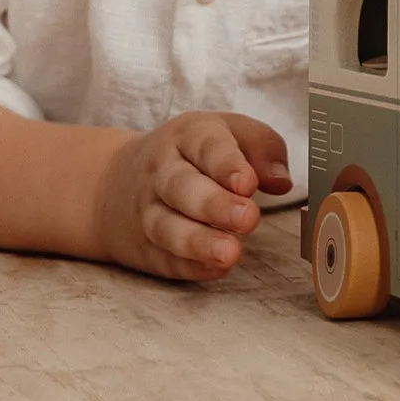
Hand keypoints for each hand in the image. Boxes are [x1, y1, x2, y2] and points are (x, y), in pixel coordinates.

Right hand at [93, 111, 291, 280]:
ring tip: (231, 253)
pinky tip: (215, 268)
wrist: (119, 178)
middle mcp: (162, 171)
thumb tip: (281, 180)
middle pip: (182, 187)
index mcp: (188, 135)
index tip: (249, 184)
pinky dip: (189, 266)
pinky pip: (164, 258)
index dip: (227, 165)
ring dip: (199, 242)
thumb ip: (262, 148)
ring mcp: (148, 210)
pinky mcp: (145, 246)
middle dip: (215, 205)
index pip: (206, 146)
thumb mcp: (230, 132)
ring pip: (166, 227)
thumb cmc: (194, 153)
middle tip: (248, 219)